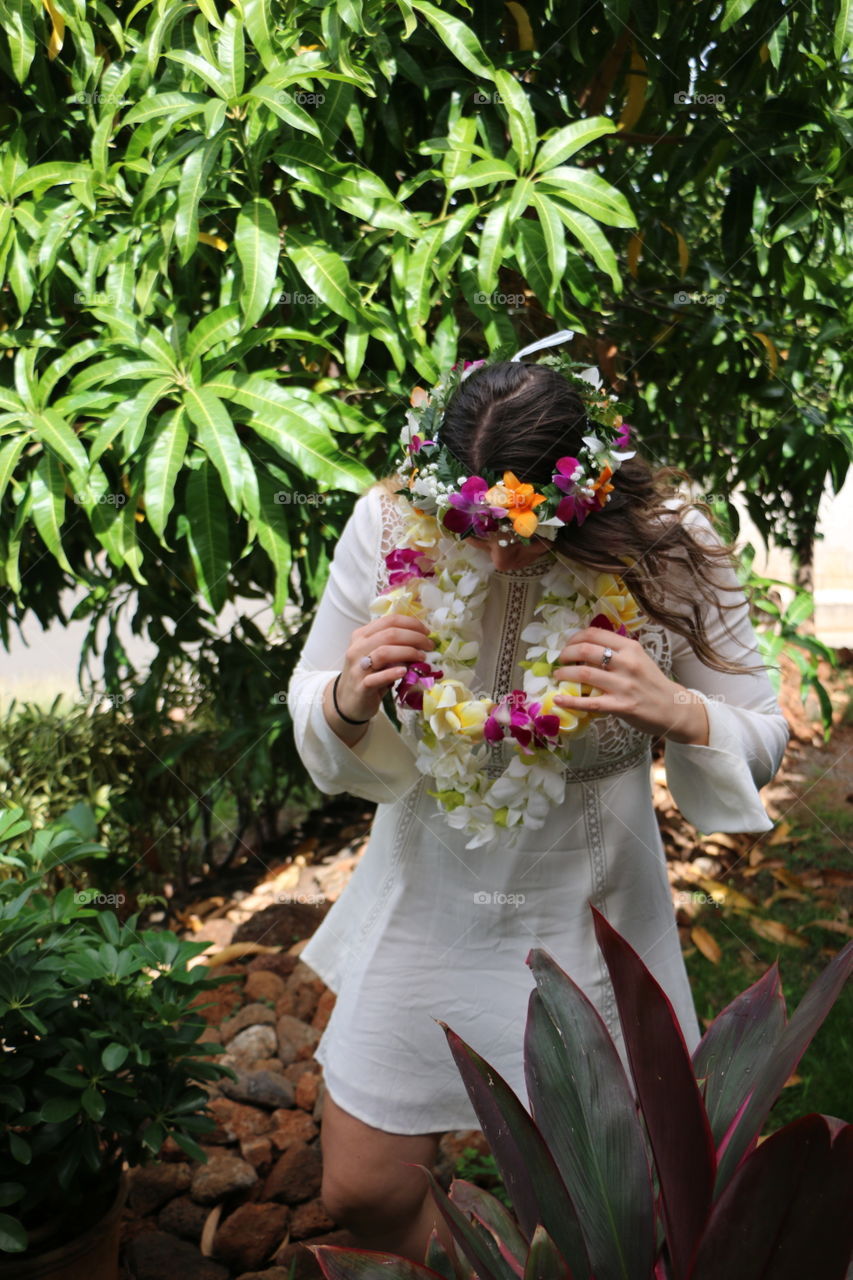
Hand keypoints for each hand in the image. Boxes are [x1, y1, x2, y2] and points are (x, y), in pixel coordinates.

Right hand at [326, 612, 433, 736]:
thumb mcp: (376, 655)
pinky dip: (392, 673)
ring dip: (407, 652)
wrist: (348, 701)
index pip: (389, 621)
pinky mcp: (361, 686)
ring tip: (422, 658)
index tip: (427, 632)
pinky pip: (377, 677)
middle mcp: (357, 648)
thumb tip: (422, 640)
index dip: (411, 624)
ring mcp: (357, 667)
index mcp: (362, 635)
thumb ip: (392, 645)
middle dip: (415, 638)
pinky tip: (405, 672)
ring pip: (384, 652)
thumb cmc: (367, 675)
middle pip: (390, 634)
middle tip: (429, 646)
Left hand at [551, 626, 709, 744]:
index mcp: (630, 647)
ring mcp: (624, 685)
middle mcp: (627, 663)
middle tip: (560, 660)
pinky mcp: (621, 706)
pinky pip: (590, 703)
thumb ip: (616, 651)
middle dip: (566, 654)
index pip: (594, 634)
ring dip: (565, 675)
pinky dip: (570, 701)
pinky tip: (558, 699)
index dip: (574, 638)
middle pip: (585, 651)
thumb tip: (584, 646)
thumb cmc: (651, 682)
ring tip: (558, 677)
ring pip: (584, 675)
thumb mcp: (638, 658)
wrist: (673, 708)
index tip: (567, 645)